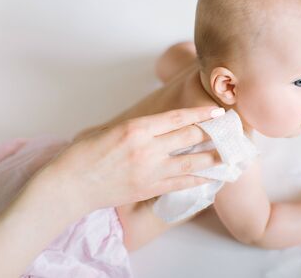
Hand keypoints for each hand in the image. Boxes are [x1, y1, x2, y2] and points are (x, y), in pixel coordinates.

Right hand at [34, 106, 224, 212]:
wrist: (70, 185)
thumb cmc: (83, 154)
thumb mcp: (109, 130)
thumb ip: (137, 128)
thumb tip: (159, 126)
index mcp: (136, 128)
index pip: (177, 118)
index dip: (201, 114)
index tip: (217, 111)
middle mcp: (147, 148)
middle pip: (188, 137)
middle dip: (212, 133)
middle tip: (230, 131)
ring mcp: (150, 170)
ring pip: (190, 162)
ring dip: (213, 159)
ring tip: (230, 157)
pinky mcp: (149, 189)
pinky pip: (181, 184)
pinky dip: (198, 180)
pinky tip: (211, 178)